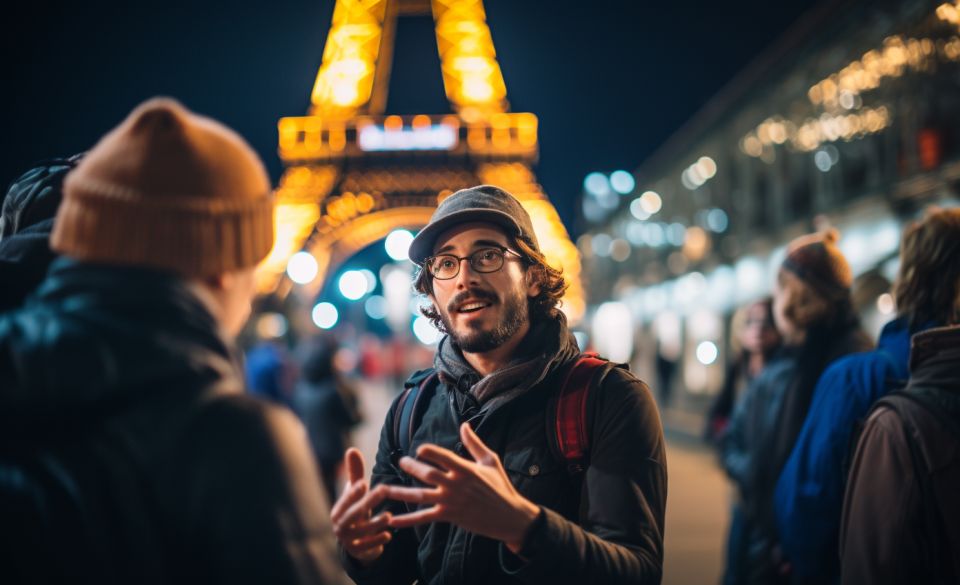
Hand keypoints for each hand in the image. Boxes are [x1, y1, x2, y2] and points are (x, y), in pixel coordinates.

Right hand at [331, 448, 391, 563]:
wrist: (354, 541)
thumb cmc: (356, 510)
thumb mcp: (355, 494)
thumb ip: (355, 473)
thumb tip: (352, 449)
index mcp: (338, 511)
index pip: (345, 501)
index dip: (353, 493)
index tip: (364, 483)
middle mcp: (340, 526)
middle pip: (353, 514)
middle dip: (368, 502)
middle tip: (383, 490)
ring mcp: (348, 540)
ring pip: (361, 532)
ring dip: (375, 524)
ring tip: (389, 516)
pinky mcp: (358, 552)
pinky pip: (367, 547)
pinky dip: (377, 541)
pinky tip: (389, 536)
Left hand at [383, 422, 540, 552]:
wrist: (509, 517)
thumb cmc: (501, 486)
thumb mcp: (491, 461)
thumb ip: (474, 443)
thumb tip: (464, 425)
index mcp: (466, 469)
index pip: (444, 457)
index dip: (429, 452)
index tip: (419, 449)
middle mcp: (456, 485)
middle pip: (428, 474)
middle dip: (412, 467)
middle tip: (401, 462)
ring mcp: (451, 502)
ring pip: (421, 496)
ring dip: (400, 492)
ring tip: (383, 488)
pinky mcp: (449, 516)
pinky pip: (424, 518)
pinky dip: (407, 520)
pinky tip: (393, 519)